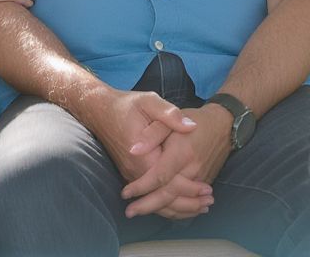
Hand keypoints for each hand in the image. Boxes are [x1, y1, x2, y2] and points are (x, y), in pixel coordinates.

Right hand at [79, 88, 212, 218]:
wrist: (99, 111)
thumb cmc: (126, 105)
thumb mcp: (149, 102)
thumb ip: (170, 114)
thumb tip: (191, 126)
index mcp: (143, 154)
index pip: (168, 180)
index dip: (189, 187)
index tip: (208, 190)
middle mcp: (135, 169)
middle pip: (163, 195)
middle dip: (188, 202)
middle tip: (210, 203)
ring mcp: (131, 174)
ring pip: (155, 201)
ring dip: (178, 207)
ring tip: (202, 208)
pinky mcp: (130, 174)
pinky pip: (149, 195)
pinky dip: (166, 204)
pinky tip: (181, 206)